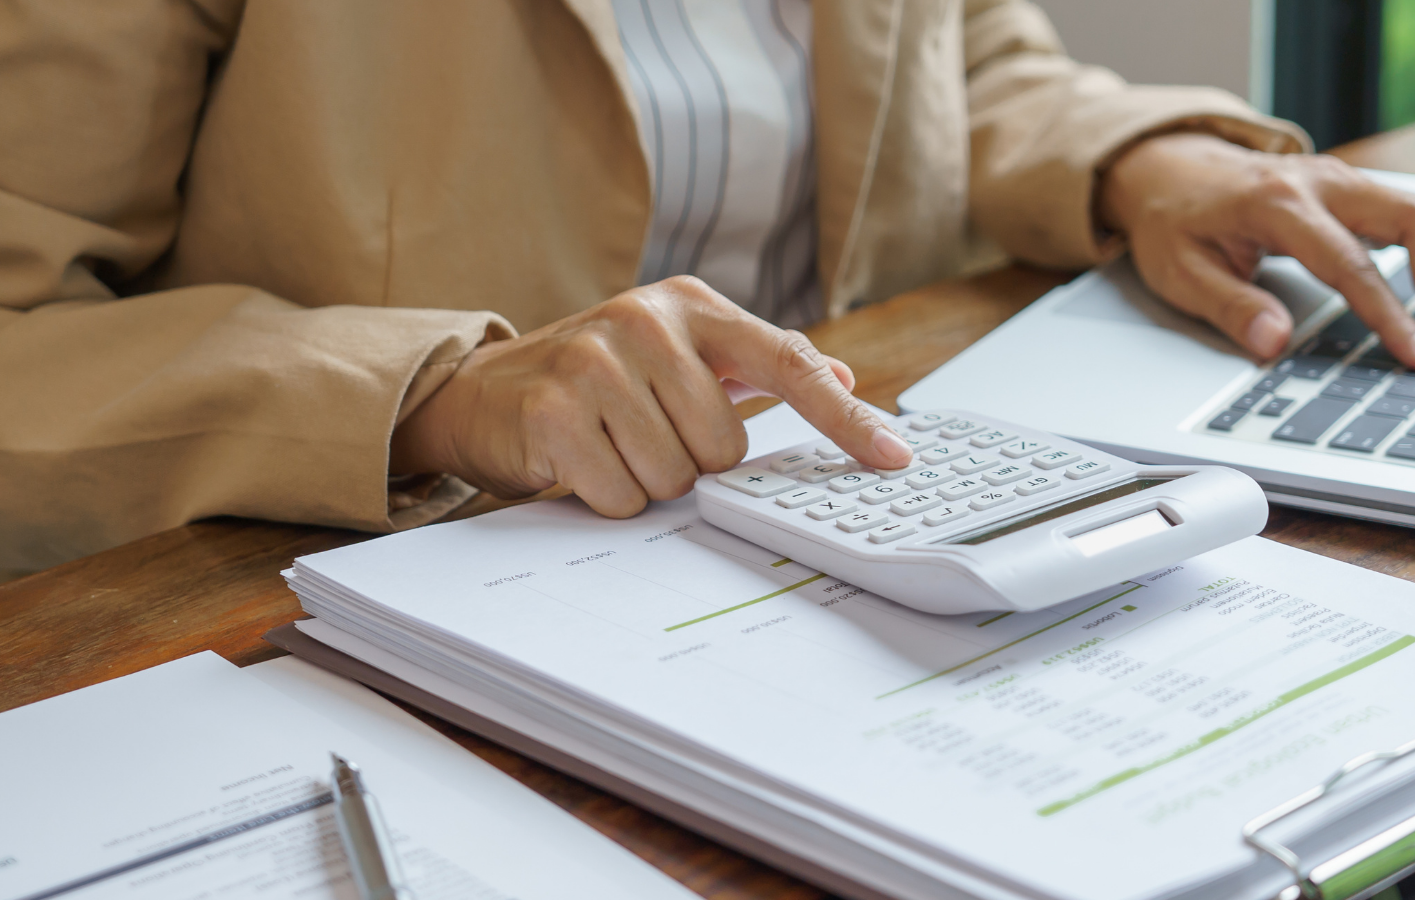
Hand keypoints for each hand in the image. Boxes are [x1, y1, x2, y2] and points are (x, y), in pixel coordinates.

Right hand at [389, 276, 913, 515]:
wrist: (482, 392)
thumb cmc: (595, 380)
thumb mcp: (677, 356)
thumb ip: (757, 366)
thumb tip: (843, 375)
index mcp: (691, 305)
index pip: (788, 362)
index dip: (845, 416)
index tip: (895, 456)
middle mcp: (647, 321)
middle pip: (725, 447)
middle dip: (690, 462)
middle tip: (644, 437)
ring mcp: (597, 362)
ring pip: (675, 476)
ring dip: (645, 481)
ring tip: (609, 446)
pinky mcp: (556, 410)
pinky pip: (622, 495)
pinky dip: (606, 496)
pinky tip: (579, 461)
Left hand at [1097, 132, 1414, 369]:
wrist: (1169, 169)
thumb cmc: (1173, 222)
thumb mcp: (1180, 271)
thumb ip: (1230, 307)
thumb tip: (1274, 344)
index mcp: (1277, 203)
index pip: (1350, 265)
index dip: (1390, 315)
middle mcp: (1323, 182)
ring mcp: (1345, 180)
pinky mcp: (1356, 190)